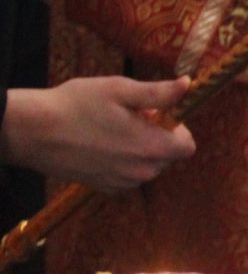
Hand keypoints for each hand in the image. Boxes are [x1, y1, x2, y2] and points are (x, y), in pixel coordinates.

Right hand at [2, 77, 196, 191]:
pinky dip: (123, 162)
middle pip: (168, 155)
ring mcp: (124, 183)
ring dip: (139, 149)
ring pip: (148, 165)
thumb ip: (159, 93)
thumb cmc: (77, 105)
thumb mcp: (121, 90)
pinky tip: (100, 145)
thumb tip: (188, 85)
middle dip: (156, 136)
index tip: (154, 114)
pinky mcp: (106, 188)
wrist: (33, 132)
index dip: (176, 127)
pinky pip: (128, 175)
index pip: (187, 145)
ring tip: (110, 129)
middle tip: (128, 117)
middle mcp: (143, 171)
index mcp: (153, 148)